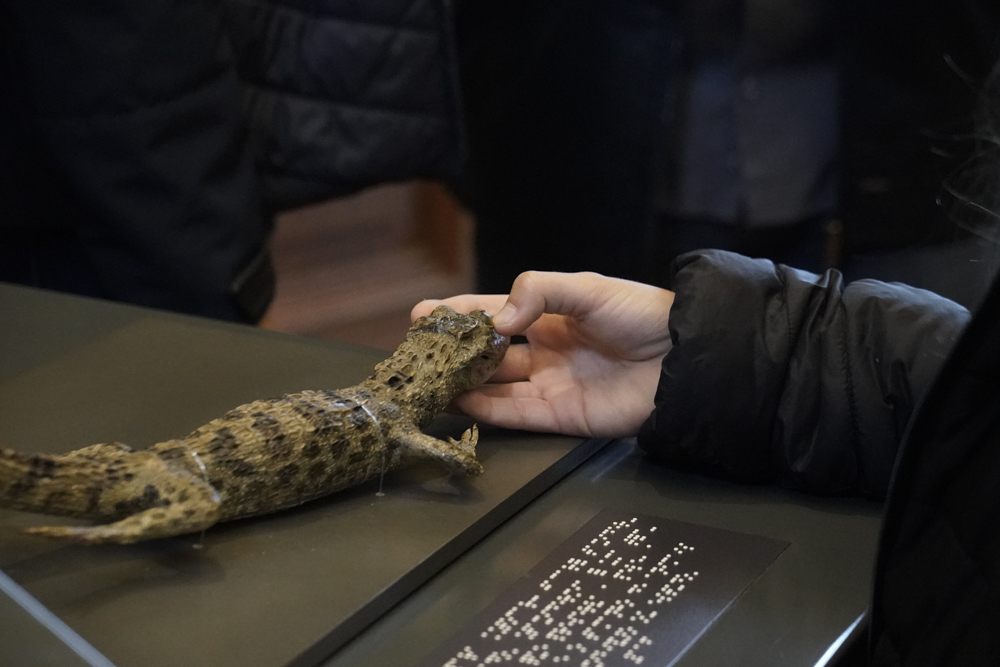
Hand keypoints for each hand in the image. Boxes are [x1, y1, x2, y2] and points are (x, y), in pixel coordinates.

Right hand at [411, 271, 673, 437]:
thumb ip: (538, 293)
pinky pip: (515, 414)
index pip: (494, 313)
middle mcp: (546, 352)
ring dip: (462, 384)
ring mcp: (551, 385)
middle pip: (488, 354)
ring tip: (427, 379)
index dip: (458, 314)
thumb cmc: (643, 315)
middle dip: (452, 353)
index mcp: (552, 316)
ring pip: (495, 387)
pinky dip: (485, 409)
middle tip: (416, 353)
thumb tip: (495, 321)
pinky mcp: (562, 416)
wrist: (685, 359)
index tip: (421, 314)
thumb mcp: (587, 288)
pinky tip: (459, 400)